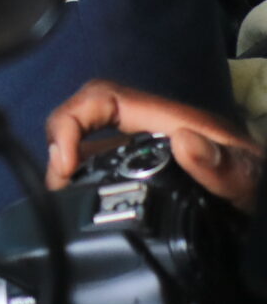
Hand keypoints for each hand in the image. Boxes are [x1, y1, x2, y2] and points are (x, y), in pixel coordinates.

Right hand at [46, 80, 262, 211]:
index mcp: (169, 121)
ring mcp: (151, 154)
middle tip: (57, 189)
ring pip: (93, 145)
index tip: (65, 163)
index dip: (71, 120)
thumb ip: (223, 164)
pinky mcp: (151, 176)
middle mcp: (153, 132)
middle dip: (61, 147)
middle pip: (87, 119)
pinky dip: (87, 183)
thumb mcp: (251, 178)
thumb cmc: (263, 185)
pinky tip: (85, 205)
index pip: (102, 98)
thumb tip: (183, 141)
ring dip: (70, 167)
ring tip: (63, 200)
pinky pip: (107, 169)